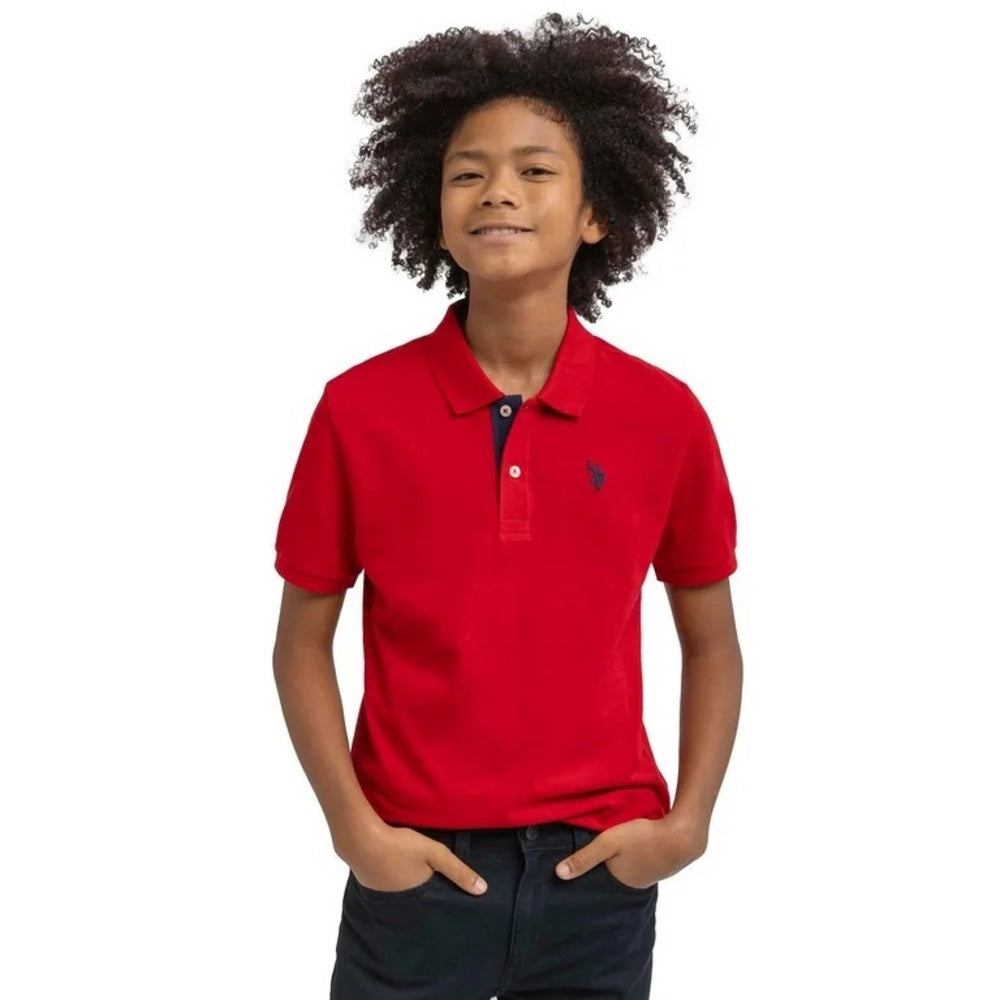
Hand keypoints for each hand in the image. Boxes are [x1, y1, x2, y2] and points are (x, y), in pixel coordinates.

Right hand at [337, 821, 488, 895]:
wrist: (359, 838)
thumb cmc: (399, 845)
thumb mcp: (434, 853)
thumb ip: (458, 870)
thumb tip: (483, 890)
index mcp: (416, 895)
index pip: (432, 898)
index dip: (438, 890)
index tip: (445, 886)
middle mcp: (398, 900)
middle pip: (414, 891)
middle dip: (420, 884)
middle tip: (424, 871)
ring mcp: (379, 891)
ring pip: (397, 884)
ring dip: (402, 876)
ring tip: (407, 865)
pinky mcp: (365, 879)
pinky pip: (382, 878)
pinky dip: (387, 871)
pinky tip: (388, 860)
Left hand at [554, 813, 707, 889]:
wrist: (685, 835)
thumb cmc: (643, 837)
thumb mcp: (609, 842)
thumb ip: (584, 857)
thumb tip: (558, 875)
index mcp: (621, 882)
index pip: (600, 879)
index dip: (591, 869)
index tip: (580, 861)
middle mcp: (637, 883)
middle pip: (615, 872)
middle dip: (606, 864)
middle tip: (598, 849)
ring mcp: (653, 874)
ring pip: (631, 865)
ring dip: (624, 857)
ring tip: (617, 846)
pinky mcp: (665, 862)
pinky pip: (645, 859)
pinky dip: (639, 853)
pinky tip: (637, 843)